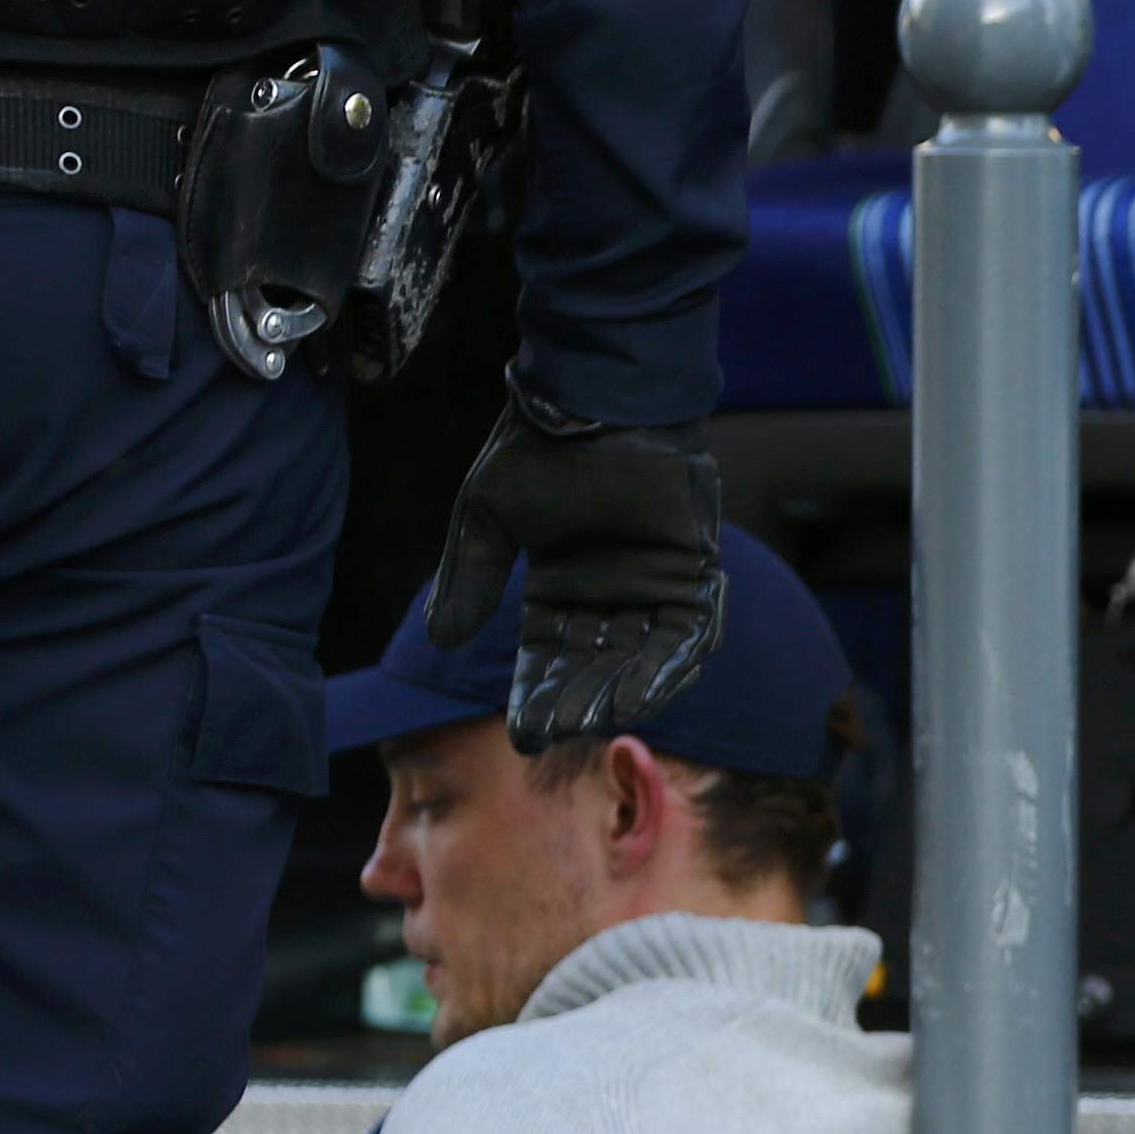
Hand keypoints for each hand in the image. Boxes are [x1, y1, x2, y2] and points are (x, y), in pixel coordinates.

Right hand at [425, 387, 729, 748]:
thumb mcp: (487, 517)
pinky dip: (664, 668)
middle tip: (553, 733)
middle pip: (593, 667)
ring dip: (616, 694)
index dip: (536, 696)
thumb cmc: (539, 449)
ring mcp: (653, 586)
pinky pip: (685, 636)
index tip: (524, 734)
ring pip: (638, 660)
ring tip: (589, 721)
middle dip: (573, 702)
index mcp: (561, 586)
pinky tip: (637, 697)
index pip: (548, 657)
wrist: (595, 399)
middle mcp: (608, 594)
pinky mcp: (692, 574)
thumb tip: (442, 641)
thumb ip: (471, 578)